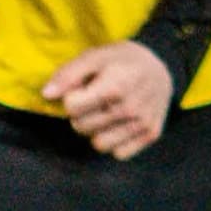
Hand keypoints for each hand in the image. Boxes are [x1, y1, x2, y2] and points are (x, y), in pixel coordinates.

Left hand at [40, 40, 174, 159]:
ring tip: (106, 115)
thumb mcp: (95, 56)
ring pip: (99, 144)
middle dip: (81, 115)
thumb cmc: (122, 60)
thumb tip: (47, 94)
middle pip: (81, 127)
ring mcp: (142, 123)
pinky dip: (116, 142)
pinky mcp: (152, 134)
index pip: (71, 108)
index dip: (72, 98)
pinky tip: (120, 125)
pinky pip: (119, 153)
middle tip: (94, 101)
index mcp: (115, 87)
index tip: (82, 89)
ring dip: (97, 132)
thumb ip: (68, 74)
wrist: (163, 66)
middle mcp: (130, 108)